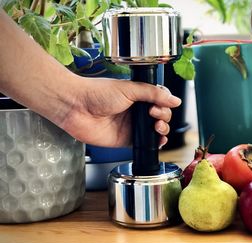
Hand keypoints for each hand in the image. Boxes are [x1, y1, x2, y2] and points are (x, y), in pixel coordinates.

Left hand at [59, 77, 181, 147]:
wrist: (76, 107)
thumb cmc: (96, 93)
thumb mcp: (129, 88)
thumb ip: (153, 94)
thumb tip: (175, 99)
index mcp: (137, 96)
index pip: (160, 100)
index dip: (165, 104)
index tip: (160, 104)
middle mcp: (136, 111)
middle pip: (161, 116)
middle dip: (164, 116)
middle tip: (154, 113)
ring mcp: (131, 126)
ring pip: (155, 131)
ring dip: (162, 129)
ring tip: (157, 126)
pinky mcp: (126, 140)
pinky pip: (145, 144)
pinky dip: (155, 144)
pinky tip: (158, 140)